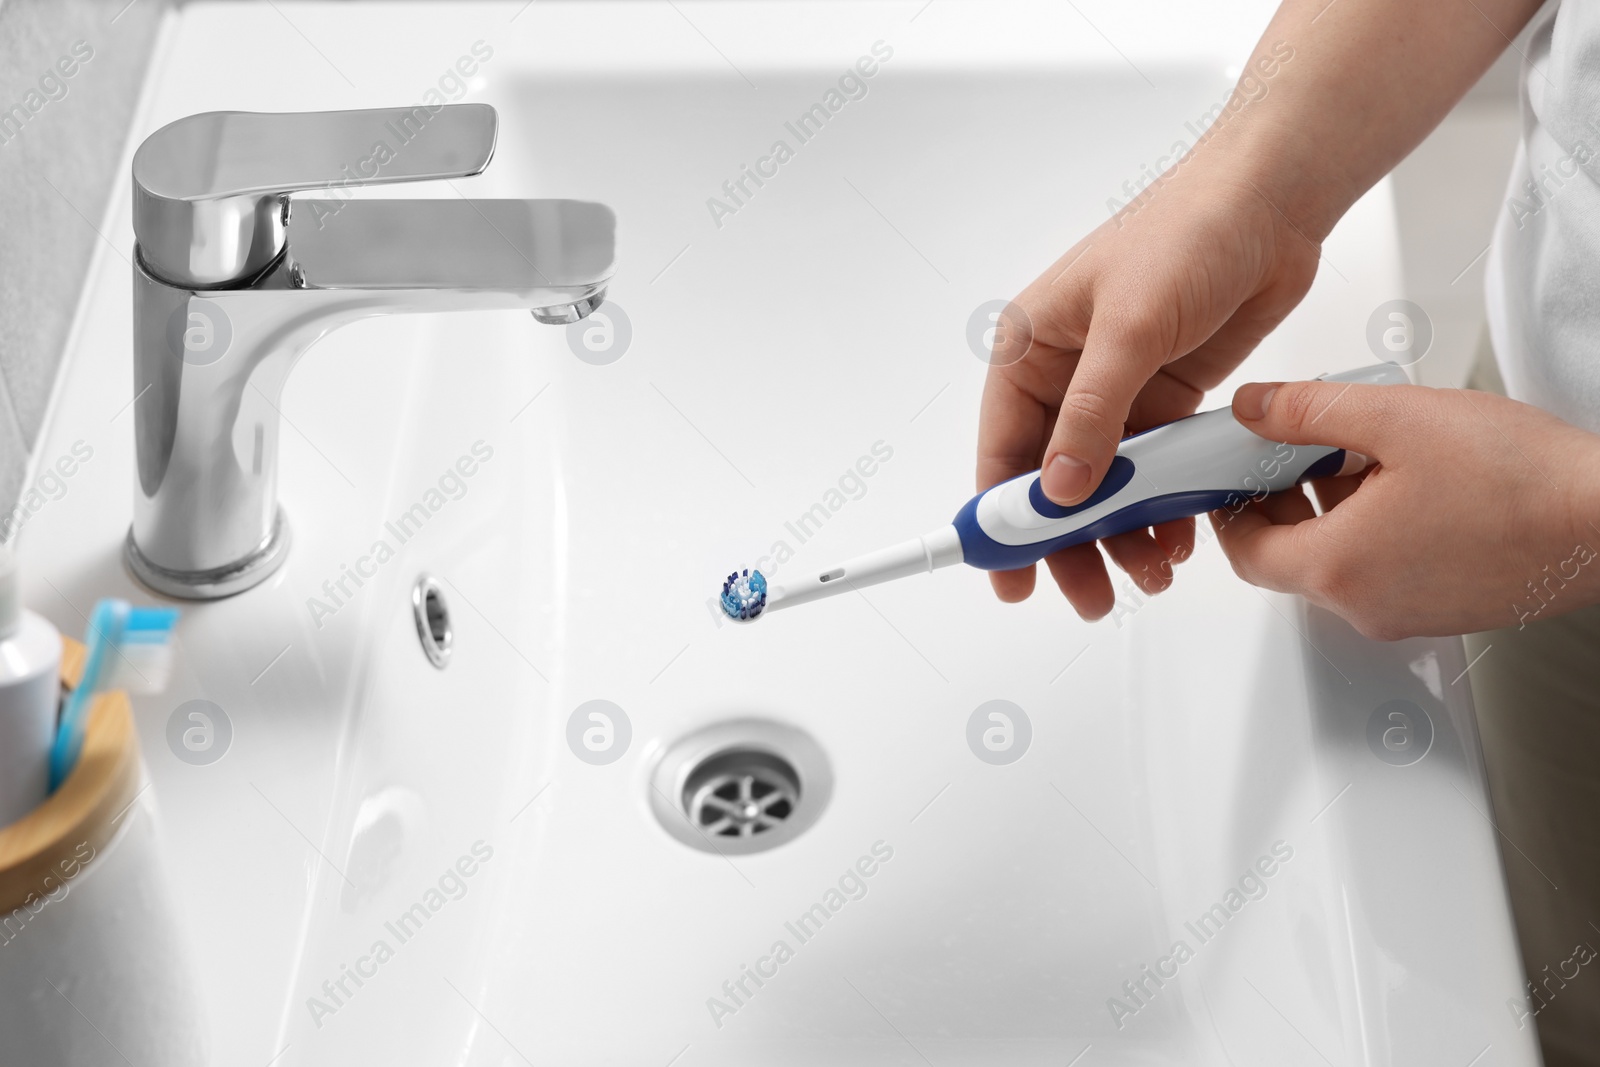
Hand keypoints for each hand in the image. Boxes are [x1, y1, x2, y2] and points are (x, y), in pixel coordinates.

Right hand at [977, 163, 1320, 617]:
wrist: (1271, 203)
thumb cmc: (1188, 232)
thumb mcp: (1129, 328)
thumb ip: (1094, 415)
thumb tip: (1062, 488)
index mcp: (1031, 349)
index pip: (1003, 449)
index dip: (1003, 518)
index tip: (1008, 573)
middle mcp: (1067, 375)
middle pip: (1053, 480)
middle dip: (1069, 542)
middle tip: (1085, 593)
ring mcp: (1119, 391)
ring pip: (1107, 484)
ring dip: (1122, 532)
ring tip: (1147, 571)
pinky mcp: (1167, 399)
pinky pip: (1156, 470)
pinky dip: (1163, 505)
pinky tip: (1177, 533)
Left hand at [1215, 378, 1599, 639]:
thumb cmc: (1522, 480)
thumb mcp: (1393, 418)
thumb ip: (1307, 411)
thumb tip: (1254, 409)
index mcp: (1339, 567)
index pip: (1244, 551)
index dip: (1226, 507)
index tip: (1228, 472)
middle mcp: (1365, 605)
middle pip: (1288, 557)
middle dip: (1281, 499)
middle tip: (1293, 448)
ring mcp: (1406, 613)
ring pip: (1337, 561)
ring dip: (1331, 508)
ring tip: (1363, 449)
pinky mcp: (1444, 608)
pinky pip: (1382, 570)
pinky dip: (1373, 527)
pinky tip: (1407, 479)